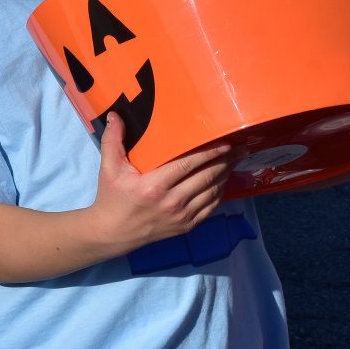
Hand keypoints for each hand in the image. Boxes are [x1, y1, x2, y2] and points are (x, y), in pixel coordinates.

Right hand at [88, 113, 236, 249]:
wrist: (112, 234)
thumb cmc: (112, 198)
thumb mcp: (109, 169)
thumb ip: (113, 141)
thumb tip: (114, 115)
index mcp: (155, 186)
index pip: (190, 164)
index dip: (210, 153)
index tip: (226, 142)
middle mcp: (172, 201)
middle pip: (207, 177)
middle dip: (226, 161)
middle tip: (240, 148)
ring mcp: (182, 216)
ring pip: (212, 192)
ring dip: (226, 175)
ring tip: (236, 161)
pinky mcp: (187, 226)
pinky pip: (211, 207)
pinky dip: (220, 192)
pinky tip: (225, 180)